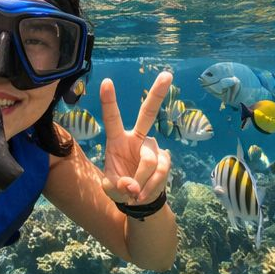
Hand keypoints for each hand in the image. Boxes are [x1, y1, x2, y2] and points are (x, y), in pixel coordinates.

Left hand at [98, 71, 171, 205]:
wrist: (140, 199)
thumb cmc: (121, 186)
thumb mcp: (111, 188)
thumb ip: (116, 186)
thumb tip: (132, 186)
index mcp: (118, 139)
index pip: (113, 118)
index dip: (109, 101)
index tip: (107, 81)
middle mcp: (138, 138)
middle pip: (148, 113)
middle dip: (157, 93)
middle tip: (167, 74)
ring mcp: (153, 147)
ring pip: (149, 161)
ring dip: (140, 182)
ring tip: (134, 195)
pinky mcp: (165, 159)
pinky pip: (159, 173)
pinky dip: (149, 188)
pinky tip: (142, 195)